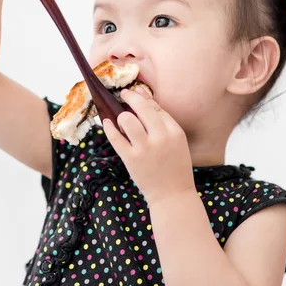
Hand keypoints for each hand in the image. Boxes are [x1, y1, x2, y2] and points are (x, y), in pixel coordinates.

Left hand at [102, 86, 195, 207]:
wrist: (173, 195)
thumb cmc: (175, 167)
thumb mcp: (177, 143)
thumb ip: (164, 123)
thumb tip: (146, 100)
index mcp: (174, 132)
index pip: (156, 107)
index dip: (144, 97)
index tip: (135, 90)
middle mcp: (160, 137)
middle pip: (142, 108)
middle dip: (130, 97)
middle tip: (124, 94)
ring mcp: (145, 148)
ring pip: (127, 120)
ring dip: (121, 116)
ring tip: (120, 118)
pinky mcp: (131, 159)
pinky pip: (115, 138)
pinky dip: (109, 128)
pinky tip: (107, 123)